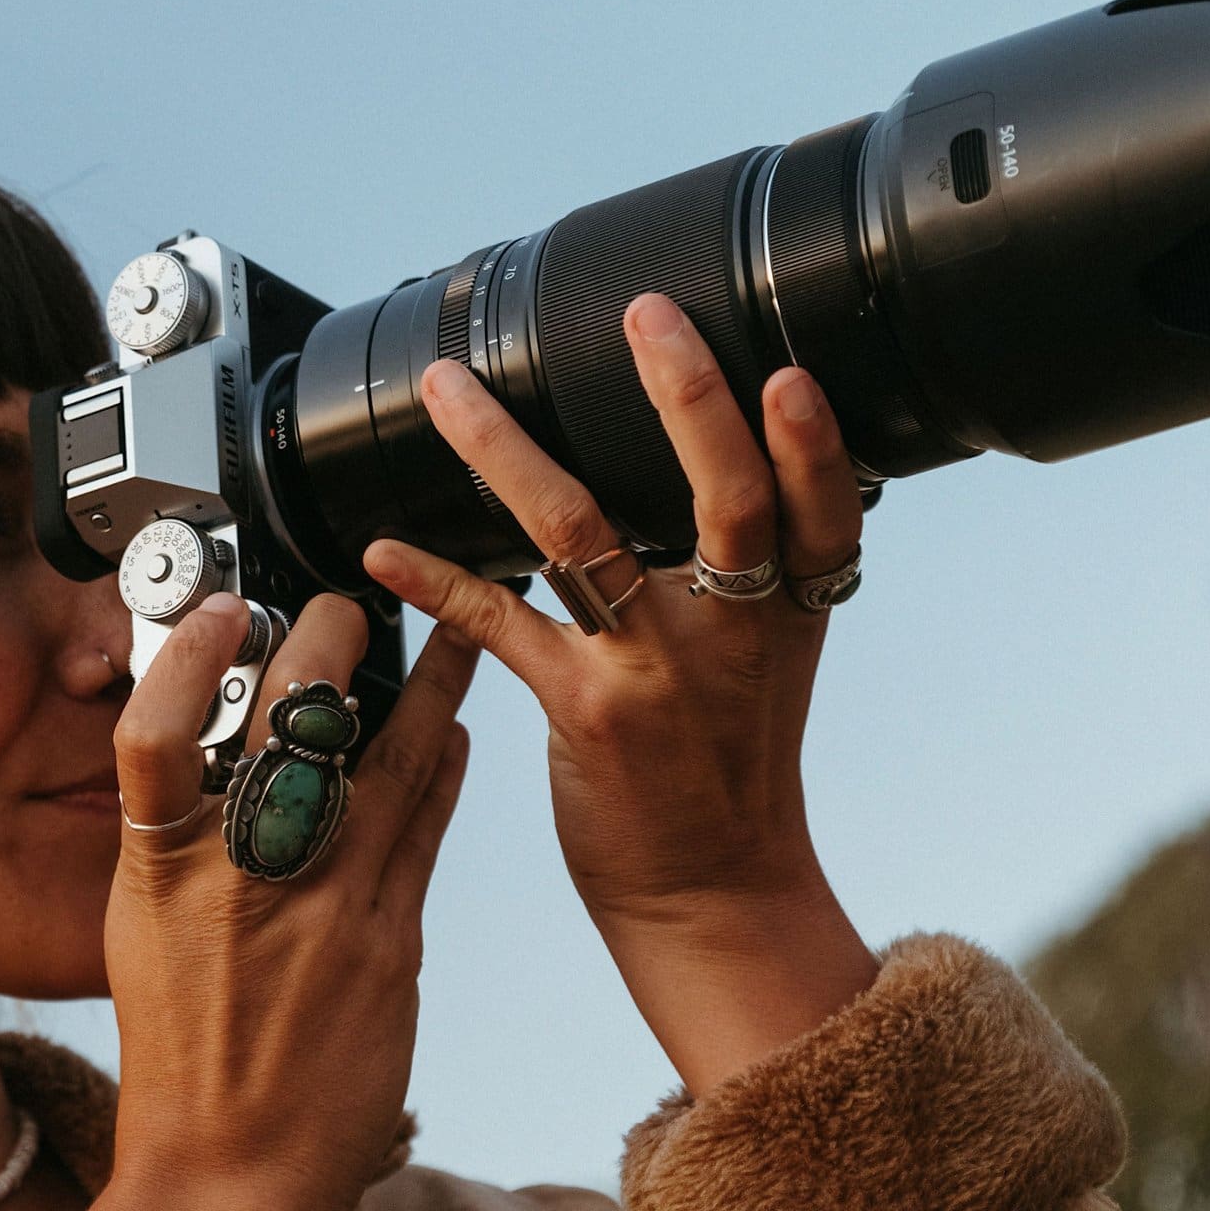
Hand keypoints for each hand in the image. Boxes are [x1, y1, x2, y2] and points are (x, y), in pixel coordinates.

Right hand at [52, 593, 473, 1210]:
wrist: (230, 1179)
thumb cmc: (183, 1070)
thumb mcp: (144, 944)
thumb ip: (181, 854)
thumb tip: (219, 772)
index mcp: (158, 878)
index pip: (154, 735)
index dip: (186, 660)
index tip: (223, 611)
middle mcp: (239, 882)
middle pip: (289, 729)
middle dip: (328, 647)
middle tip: (352, 602)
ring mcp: (322, 909)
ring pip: (384, 764)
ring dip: (425, 686)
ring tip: (455, 625)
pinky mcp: (388, 945)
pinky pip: (425, 832)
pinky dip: (443, 772)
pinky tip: (459, 733)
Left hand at [362, 296, 876, 1098]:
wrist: (712, 894)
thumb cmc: (728, 766)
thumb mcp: (767, 660)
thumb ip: (747, 571)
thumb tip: (712, 459)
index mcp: (787, 613)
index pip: (822, 512)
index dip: (813, 443)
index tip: (789, 371)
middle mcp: (732, 632)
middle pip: (724, 499)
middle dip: (687, 399)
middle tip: (647, 316)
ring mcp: (658, 671)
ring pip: (580, 536)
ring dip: (504, 453)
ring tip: (455, 390)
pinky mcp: (586, 712)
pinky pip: (498, 624)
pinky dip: (436, 580)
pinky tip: (387, 550)